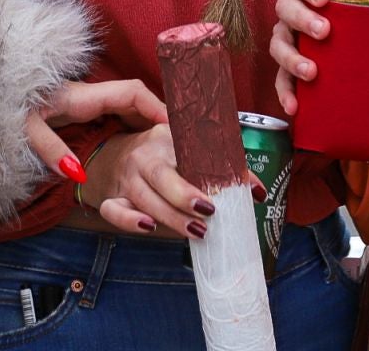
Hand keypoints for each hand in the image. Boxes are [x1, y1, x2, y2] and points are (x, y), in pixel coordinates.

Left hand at [26, 79, 167, 183]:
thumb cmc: (5, 109)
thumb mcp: (24, 130)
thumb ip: (50, 149)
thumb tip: (76, 172)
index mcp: (81, 96)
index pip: (132, 93)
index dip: (158, 108)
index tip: (176, 130)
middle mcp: (88, 95)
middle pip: (137, 100)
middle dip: (160, 117)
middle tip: (180, 143)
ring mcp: (85, 101)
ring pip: (128, 106)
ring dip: (149, 122)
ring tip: (168, 147)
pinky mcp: (80, 109)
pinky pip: (117, 113)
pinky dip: (134, 125)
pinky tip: (142, 144)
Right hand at [80, 125, 217, 237]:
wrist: (112, 154)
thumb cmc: (159, 153)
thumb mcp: (186, 148)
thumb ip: (221, 165)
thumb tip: (256, 191)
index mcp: (164, 139)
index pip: (186, 152)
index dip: (204, 169)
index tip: (224, 185)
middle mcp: (143, 157)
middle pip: (160, 176)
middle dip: (183, 195)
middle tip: (209, 211)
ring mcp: (126, 179)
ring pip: (145, 198)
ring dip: (171, 217)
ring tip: (196, 230)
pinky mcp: (113, 198)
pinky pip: (114, 211)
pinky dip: (129, 221)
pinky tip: (149, 228)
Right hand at [269, 0, 368, 114]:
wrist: (349, 55)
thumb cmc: (357, 24)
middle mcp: (292, 11)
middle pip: (285, 7)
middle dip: (303, 18)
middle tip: (325, 31)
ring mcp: (286, 38)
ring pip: (278, 43)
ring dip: (292, 57)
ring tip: (311, 72)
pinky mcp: (285, 67)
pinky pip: (279, 79)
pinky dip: (285, 93)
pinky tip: (294, 106)